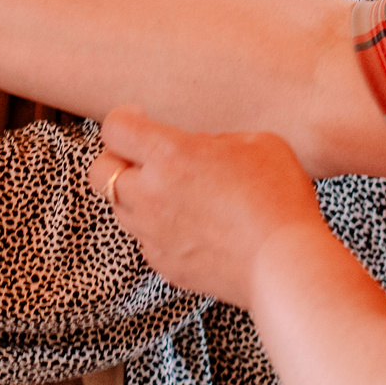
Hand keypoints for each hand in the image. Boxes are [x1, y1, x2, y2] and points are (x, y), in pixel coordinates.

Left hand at [88, 108, 330, 307]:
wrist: (286, 264)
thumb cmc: (278, 198)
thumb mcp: (257, 144)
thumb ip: (216, 141)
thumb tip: (200, 149)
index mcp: (170, 155)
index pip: (115, 128)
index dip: (124, 120)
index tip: (139, 120)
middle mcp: (150, 194)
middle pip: (100, 172)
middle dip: (115, 160)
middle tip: (143, 159)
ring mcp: (153, 234)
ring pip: (119, 208)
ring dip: (136, 196)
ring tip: (174, 193)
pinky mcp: (165, 264)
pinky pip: (145, 240)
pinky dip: (157, 229)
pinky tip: (191, 226)